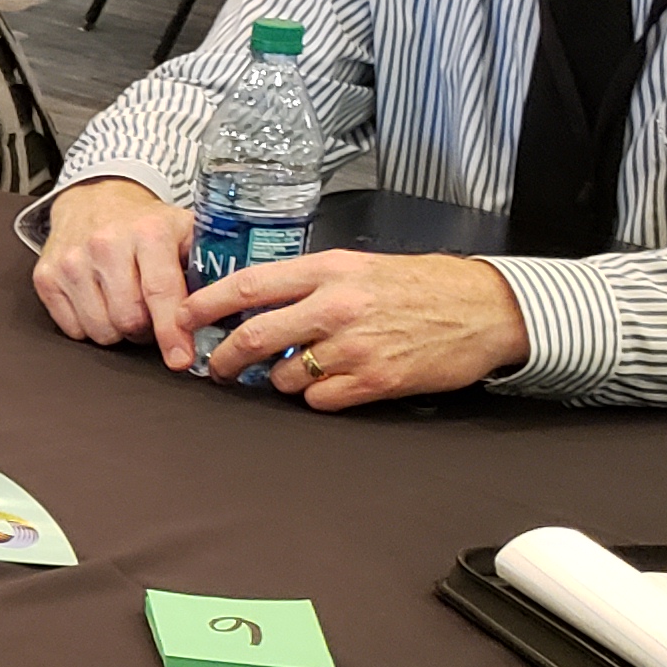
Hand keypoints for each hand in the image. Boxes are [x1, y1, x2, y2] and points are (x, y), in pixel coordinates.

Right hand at [32, 178, 193, 348]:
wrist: (95, 198)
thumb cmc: (146, 224)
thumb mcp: (186, 232)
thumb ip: (209, 267)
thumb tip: (227, 313)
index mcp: (148, 232)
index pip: (160, 292)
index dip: (172, 332)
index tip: (181, 358)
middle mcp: (105, 243)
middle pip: (129, 320)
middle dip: (146, 330)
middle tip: (152, 316)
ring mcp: (71, 261)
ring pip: (100, 330)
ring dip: (118, 330)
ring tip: (126, 307)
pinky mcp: (46, 276)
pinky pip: (73, 330)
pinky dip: (90, 326)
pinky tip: (99, 304)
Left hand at [188, 248, 526, 408]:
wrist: (484, 309)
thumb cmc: (423, 285)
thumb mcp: (361, 266)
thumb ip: (311, 281)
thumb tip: (259, 301)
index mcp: (329, 270)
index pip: (249, 285)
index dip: (206, 304)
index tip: (181, 316)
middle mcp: (336, 306)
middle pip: (255, 336)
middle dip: (226, 356)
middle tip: (217, 366)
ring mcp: (355, 346)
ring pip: (286, 375)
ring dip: (282, 379)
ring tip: (299, 370)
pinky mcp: (376, 380)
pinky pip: (319, 400)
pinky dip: (317, 397)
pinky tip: (333, 384)